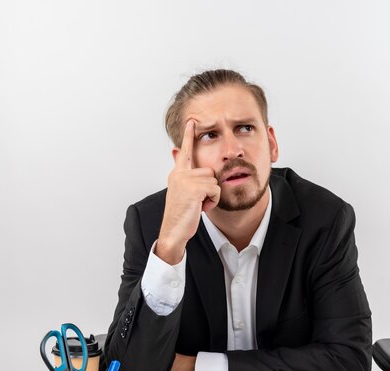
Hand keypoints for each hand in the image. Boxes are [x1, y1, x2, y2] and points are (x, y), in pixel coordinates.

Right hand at [157, 120, 220, 263]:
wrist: (173, 231)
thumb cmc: (182, 215)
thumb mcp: (184, 193)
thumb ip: (187, 177)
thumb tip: (179, 156)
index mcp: (177, 173)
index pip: (185, 151)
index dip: (189, 135)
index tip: (192, 120)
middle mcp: (179, 174)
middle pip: (210, 171)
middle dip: (210, 188)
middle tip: (197, 201)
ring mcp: (185, 180)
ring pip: (214, 182)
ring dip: (211, 197)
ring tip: (198, 205)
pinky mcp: (193, 189)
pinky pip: (215, 190)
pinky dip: (212, 201)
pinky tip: (200, 208)